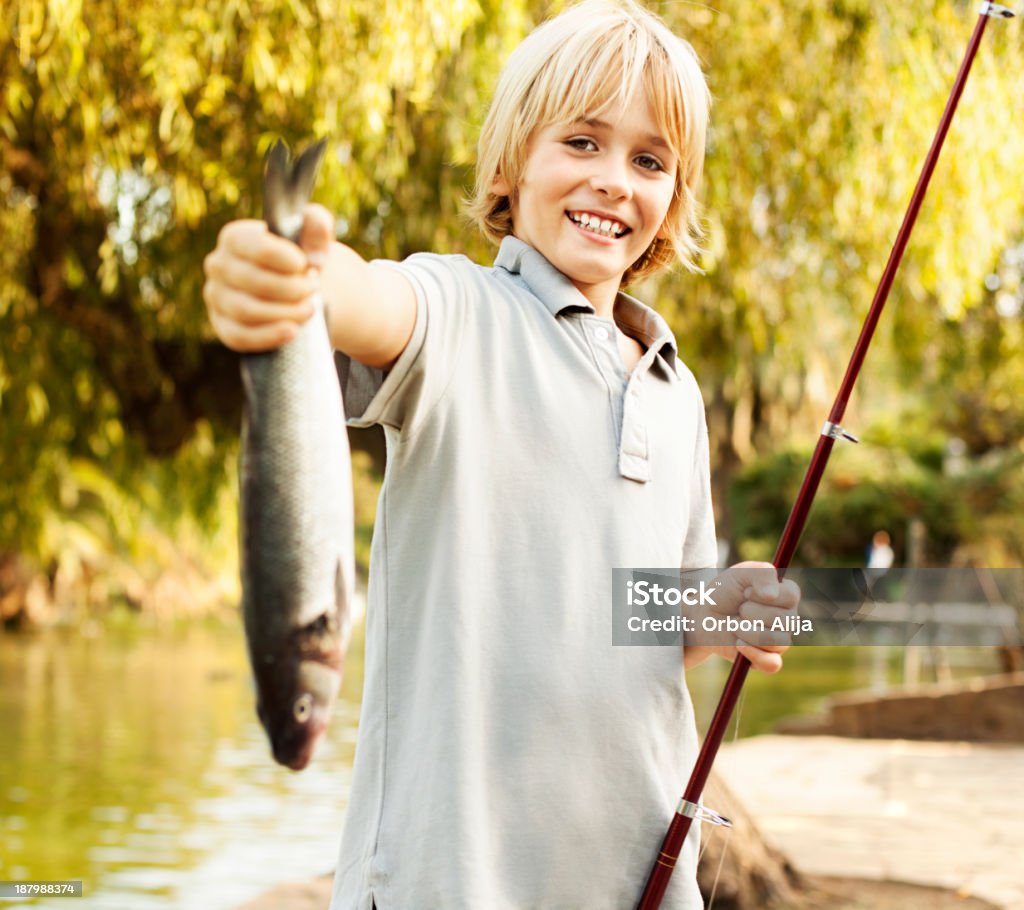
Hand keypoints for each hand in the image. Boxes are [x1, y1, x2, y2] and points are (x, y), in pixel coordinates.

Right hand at [202, 205, 333, 351]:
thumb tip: (316, 235)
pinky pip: (239, 336)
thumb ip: (316, 225)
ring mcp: (217, 298)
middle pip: (252, 281)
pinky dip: (267, 336)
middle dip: (290, 288)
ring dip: (284, 312)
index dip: (283, 258)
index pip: (253, 246)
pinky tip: (291, 332)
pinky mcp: (223, 326)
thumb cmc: (300, 260)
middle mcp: (218, 265)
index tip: (306, 265)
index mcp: (234, 238)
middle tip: (314, 289)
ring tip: (310, 309)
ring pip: (246, 310)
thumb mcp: (311, 239)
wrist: (298, 291)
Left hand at [684, 561, 800, 673]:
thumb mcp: (739, 573)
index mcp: (786, 596)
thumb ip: (760, 573)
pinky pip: (772, 664)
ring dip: (748, 631)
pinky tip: (738, 643)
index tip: (745, 591)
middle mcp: (788, 619)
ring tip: (735, 624)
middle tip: (739, 609)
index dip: (763, 593)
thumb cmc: (724, 593)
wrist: (703, 617)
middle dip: (751, 612)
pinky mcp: (767, 660)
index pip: (791, 596)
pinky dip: (753, 653)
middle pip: (783, 619)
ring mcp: (779, 641)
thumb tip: (772, 595)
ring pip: (777, 641)